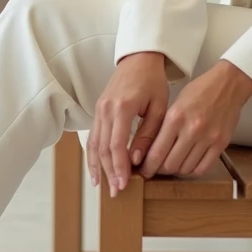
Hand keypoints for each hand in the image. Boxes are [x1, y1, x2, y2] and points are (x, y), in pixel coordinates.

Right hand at [88, 52, 169, 196]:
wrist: (139, 59)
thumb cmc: (153, 81)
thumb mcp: (158, 108)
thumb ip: (148, 134)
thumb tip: (137, 161)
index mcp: (122, 107)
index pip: (116, 145)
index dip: (119, 167)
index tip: (124, 184)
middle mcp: (105, 109)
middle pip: (103, 148)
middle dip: (108, 172)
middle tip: (116, 192)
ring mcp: (99, 109)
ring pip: (94, 144)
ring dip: (97, 167)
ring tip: (102, 186)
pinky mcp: (98, 110)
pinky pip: (93, 137)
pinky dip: (93, 155)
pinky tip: (96, 169)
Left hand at [140, 60, 251, 178]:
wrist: (228, 84)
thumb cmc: (199, 91)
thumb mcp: (174, 104)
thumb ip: (163, 127)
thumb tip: (150, 149)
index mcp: (175, 118)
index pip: (157, 153)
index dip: (148, 166)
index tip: (144, 170)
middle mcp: (191, 130)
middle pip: (170, 165)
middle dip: (160, 170)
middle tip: (157, 169)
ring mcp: (208, 138)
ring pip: (185, 169)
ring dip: (176, 170)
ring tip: (173, 165)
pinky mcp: (221, 143)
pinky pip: (203, 168)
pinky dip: (193, 170)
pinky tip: (188, 164)